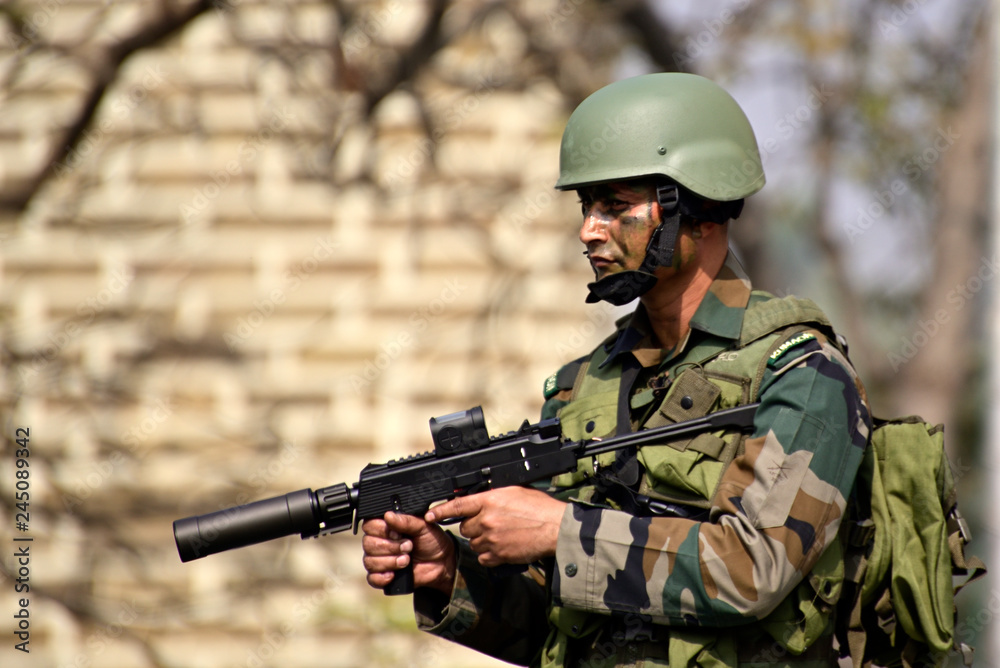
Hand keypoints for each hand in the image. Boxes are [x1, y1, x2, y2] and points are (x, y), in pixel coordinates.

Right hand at [361, 512, 454, 594]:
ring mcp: (379, 559)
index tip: (397, 534)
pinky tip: (394, 574)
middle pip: (368, 544)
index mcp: (386, 526)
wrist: (441, 563)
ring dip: (389, 562)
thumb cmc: (431, 541)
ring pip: (369, 561)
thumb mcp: (422, 526)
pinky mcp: (382, 576)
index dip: (381, 530)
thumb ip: (406, 521)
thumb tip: (388, 516)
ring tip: (406, 560)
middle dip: (390, 547)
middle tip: (408, 547)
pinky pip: (372, 578)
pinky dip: (382, 577)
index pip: (369, 525)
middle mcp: (379, 541)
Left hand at [426, 487, 566, 566]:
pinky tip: (501, 547)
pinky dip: (489, 554)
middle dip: (473, 525)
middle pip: (464, 527)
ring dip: (482, 540)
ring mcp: (491, 539)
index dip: (440, 510)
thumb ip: (493, 496)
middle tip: (491, 523)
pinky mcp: (498, 555)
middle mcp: (487, 520)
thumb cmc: (540, 508)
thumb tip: (480, 499)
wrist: (556, 529)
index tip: (430, 515)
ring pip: (473, 543)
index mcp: (490, 500)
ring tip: (500, 535)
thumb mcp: (514, 492)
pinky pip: (483, 557)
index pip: (457, 505)